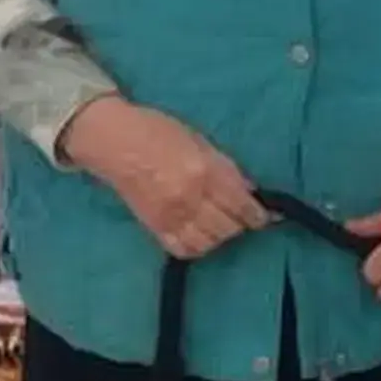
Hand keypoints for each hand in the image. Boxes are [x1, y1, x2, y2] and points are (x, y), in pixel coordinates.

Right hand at [62, 98, 268, 260]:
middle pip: (228, 228)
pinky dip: (198, 247)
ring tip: (220, 225)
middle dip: (240, 224)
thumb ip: (226, 168)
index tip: (265, 217)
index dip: (258, 216)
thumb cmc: (159, 132)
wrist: (114, 142)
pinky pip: (184, 249)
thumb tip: (249, 191)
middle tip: (239, 216)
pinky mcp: (154, 228)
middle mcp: (191, 198)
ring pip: (209, 243)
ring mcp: (171, 216)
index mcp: (205, 172)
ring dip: (220, 237)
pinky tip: (200, 235)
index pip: (242, 206)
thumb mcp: (201, 141)